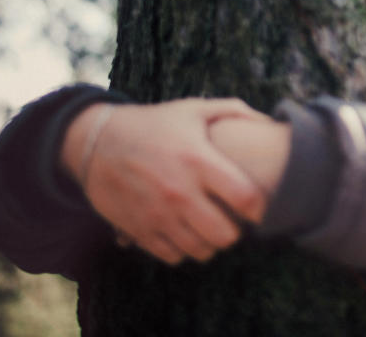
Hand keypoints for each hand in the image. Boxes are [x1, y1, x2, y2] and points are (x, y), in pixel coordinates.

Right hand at [61, 98, 269, 264]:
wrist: (97, 142)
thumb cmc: (154, 124)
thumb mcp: (194, 109)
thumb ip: (235, 111)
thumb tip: (268, 121)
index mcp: (198, 160)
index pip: (245, 197)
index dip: (260, 207)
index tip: (258, 207)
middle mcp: (179, 192)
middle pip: (225, 235)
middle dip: (236, 231)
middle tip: (233, 221)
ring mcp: (157, 214)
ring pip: (201, 250)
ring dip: (211, 242)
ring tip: (210, 227)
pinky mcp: (138, 230)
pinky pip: (173, 256)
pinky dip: (184, 249)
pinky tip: (185, 231)